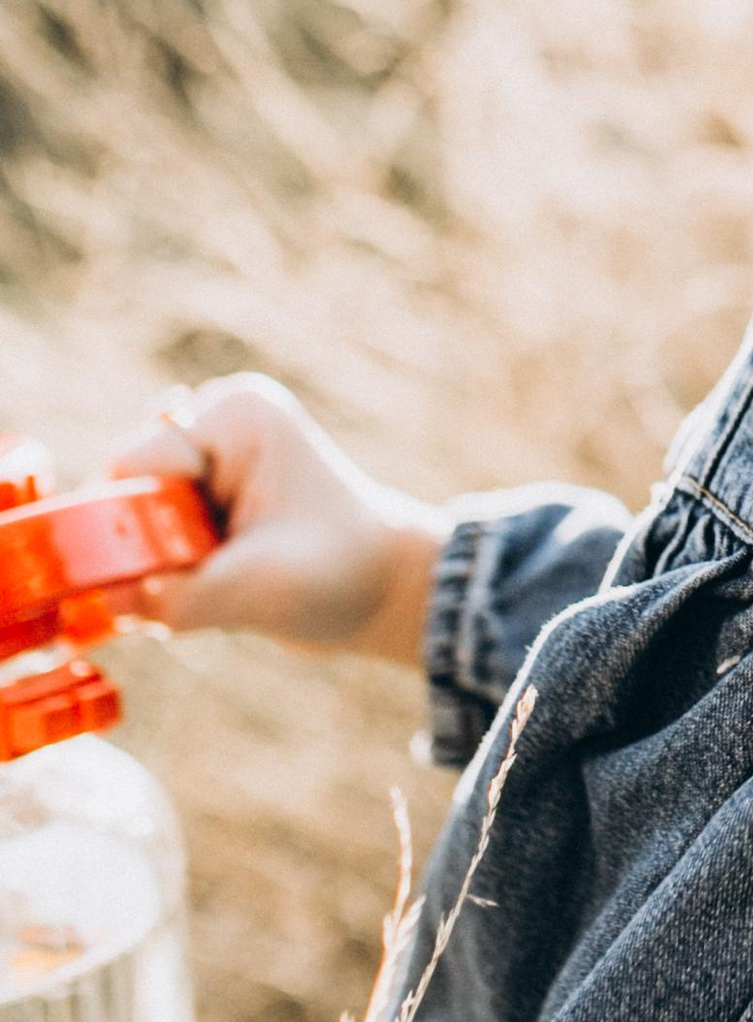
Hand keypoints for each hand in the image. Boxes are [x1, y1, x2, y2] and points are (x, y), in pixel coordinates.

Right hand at [111, 374, 450, 668]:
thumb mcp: (259, 588)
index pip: (135, 464)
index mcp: (233, 416)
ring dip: (161, 565)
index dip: (131, 525)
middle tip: (203, 584)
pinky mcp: (205, 498)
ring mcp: (209, 460)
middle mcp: (214, 424)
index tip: (162, 573)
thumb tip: (97, 604)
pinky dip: (168, 572)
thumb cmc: (342, 574)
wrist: (386, 592)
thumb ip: (176, 596)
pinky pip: (151, 539)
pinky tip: (218, 584)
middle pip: (129, 492)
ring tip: (222, 584)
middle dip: (148, 549)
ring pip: (135, 521)